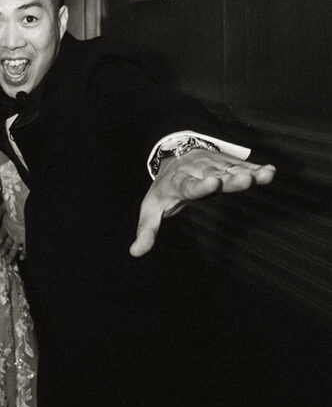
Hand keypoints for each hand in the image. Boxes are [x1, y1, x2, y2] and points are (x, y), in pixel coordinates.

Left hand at [0, 202, 25, 264]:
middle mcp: (12, 232)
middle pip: (7, 243)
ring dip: (11, 255)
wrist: (23, 209)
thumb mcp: (5, 206)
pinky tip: (22, 258)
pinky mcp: (26, 238)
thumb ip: (0, 211)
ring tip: (8, 262)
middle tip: (1, 256)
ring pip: (14, 248)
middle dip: (4, 250)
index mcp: (7, 224)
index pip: (2, 233)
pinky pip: (25, 248)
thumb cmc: (15, 206)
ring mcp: (19, 237)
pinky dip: (23, 253)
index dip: (0, 238)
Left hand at [130, 148, 275, 257]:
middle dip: (232, 178)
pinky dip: (255, 168)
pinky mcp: (226, 163)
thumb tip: (135, 252)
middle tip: (246, 179)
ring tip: (265, 175)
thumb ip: (147, 230)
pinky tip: (269, 171)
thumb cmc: (163, 188)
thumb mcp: (150, 208)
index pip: (191, 186)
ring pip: (232, 169)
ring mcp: (214, 166)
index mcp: (181, 183)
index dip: (202, 186)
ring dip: (249, 172)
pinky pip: (242, 165)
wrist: (172, 154)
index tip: (213, 183)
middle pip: (218, 176)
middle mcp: (199, 172)